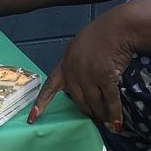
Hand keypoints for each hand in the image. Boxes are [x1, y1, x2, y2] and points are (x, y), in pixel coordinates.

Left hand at [29, 9, 137, 130]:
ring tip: (106, 123)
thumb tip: (81, 87)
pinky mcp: (105, 77)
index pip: (50, 86)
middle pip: (78, 100)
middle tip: (95, 120)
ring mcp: (88, 74)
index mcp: (64, 63)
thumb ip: (76, 65)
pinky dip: (114, 113)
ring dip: (101, 115)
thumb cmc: (101, 35)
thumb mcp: (80, 48)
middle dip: (87, 112)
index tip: (32, 119)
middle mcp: (73, 70)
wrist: (118, 27)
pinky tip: (116, 123)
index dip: (41, 103)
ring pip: (93, 102)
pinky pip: (109, 100)